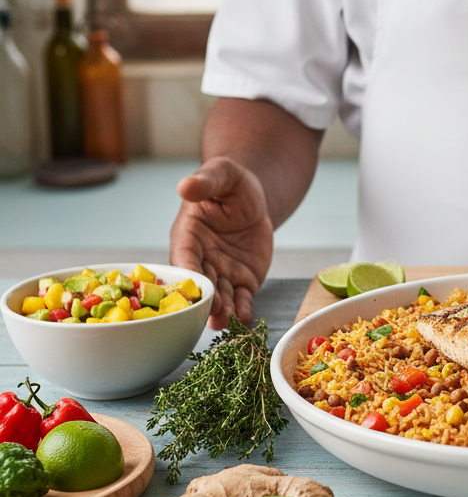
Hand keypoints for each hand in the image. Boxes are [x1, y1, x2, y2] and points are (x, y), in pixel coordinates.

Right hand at [170, 157, 273, 328]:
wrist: (254, 199)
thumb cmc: (231, 183)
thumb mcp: (222, 174)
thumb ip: (206, 182)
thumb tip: (185, 185)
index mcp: (188, 235)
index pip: (184, 258)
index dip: (189, 273)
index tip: (194, 287)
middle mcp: (201, 258)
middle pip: (200, 283)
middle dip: (205, 299)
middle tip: (213, 313)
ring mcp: (221, 272)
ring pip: (220, 296)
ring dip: (222, 311)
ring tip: (227, 322)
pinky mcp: (241, 280)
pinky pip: (241, 298)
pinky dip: (243, 309)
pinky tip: (246, 318)